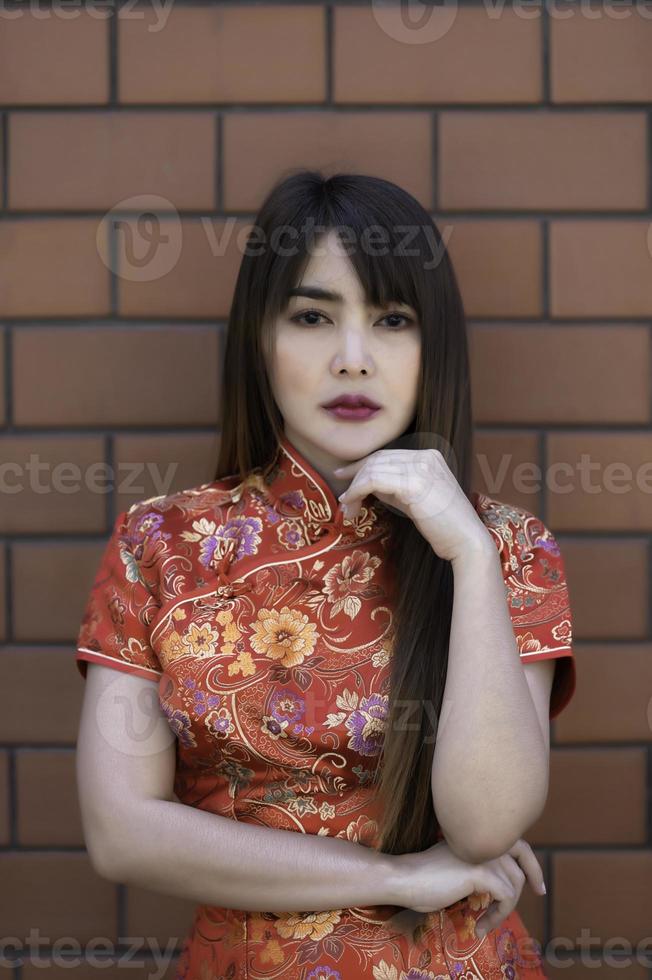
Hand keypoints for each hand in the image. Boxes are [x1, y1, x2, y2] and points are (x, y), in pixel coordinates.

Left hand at [334, 448, 492, 562]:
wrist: (466, 541)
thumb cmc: (442, 526)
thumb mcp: (414, 499)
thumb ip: (393, 486)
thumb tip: (365, 483)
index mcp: (429, 455)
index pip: (386, 454)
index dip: (361, 465)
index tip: (344, 477)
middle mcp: (426, 456)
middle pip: (377, 459)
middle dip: (354, 477)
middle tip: (343, 499)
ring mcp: (421, 467)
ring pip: (372, 469)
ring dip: (353, 489)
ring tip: (348, 509)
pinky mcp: (414, 483)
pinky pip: (373, 481)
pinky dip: (357, 492)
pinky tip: (352, 505)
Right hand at [391, 838, 545, 930]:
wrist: (405, 878)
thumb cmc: (425, 877)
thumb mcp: (458, 866)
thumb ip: (479, 865)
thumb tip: (500, 883)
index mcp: (477, 834)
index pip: (515, 841)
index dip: (529, 862)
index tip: (535, 883)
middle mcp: (483, 838)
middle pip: (523, 856)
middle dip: (534, 875)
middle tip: (540, 893)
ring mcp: (483, 853)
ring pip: (514, 883)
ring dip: (505, 908)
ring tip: (486, 922)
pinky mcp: (482, 871)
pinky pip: (506, 898)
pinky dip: (498, 916)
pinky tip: (479, 926)